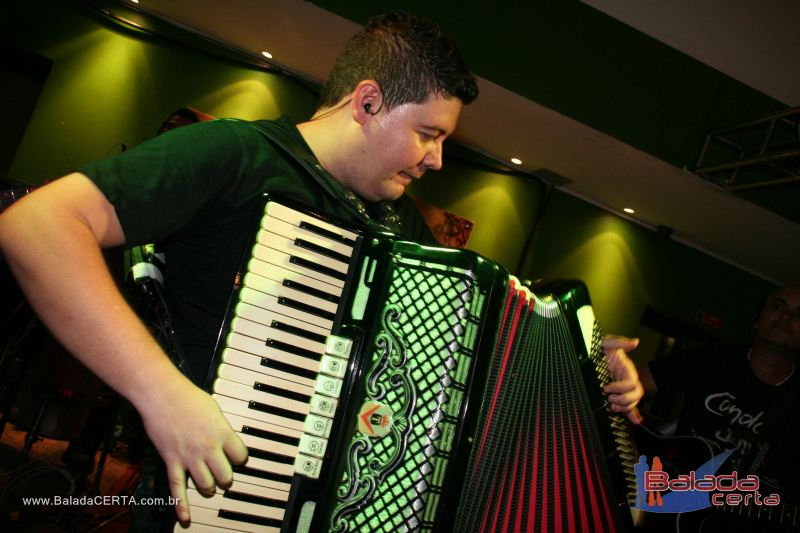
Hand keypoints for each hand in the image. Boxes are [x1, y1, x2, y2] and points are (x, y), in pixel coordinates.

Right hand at [138, 379, 247, 522]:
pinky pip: (177, 488)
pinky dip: (182, 505)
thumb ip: (221, 427)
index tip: (236, 457)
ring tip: (209, 485)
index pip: (241, 456)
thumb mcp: (214, 409)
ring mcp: (190, 457)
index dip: (239, 458)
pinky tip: (186, 518)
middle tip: (222, 475)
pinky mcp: (172, 461)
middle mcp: (209, 447)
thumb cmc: (188, 397)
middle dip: (225, 478)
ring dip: (209, 488)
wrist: (162, 395)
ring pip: (206, 485)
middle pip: (226, 476)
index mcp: (222, 433)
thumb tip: (225, 437)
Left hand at [602, 335, 643, 424]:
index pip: (632, 382)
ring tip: (612, 406)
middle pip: (636, 394)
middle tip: (610, 399)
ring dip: (625, 407)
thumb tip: (635, 342)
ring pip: (633, 401)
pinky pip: (628, 405)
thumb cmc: (593, 347)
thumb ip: (618, 342)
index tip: (607, 387)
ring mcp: (621, 387)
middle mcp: (625, 378)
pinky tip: (635, 420)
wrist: (582, 356)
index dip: (621, 387)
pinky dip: (633, 414)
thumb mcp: (604, 342)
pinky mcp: (616, 393)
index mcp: (625, 367)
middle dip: (624, 399)